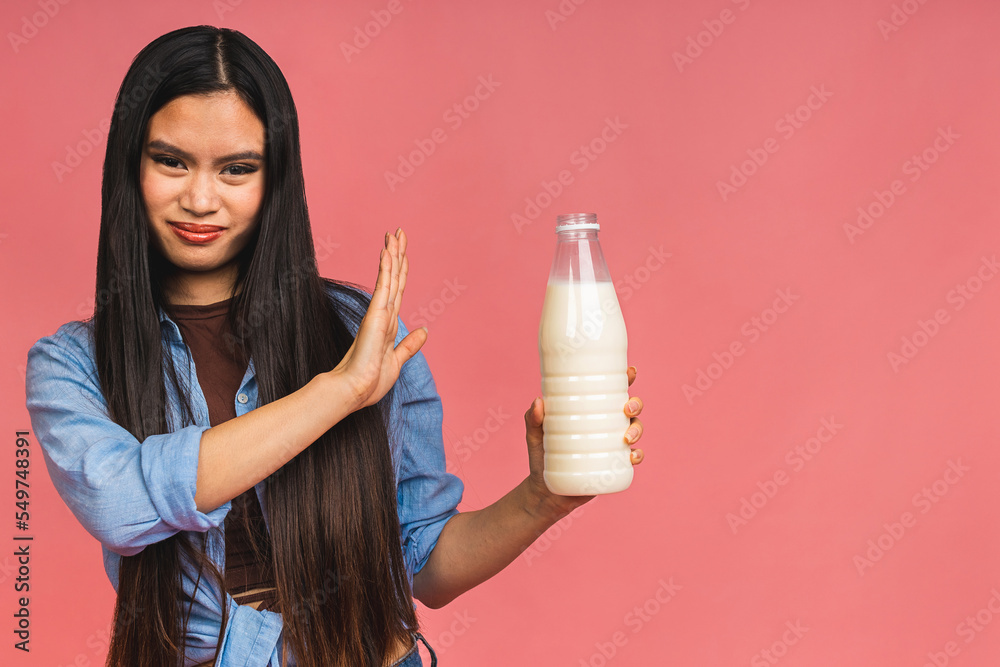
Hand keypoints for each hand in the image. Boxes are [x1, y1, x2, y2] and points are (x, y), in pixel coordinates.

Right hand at [330, 228, 426, 408]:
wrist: (355, 392)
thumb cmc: (371, 381)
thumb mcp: (397, 361)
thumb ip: (410, 345)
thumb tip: (424, 330)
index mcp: (388, 324)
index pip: (398, 290)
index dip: (401, 270)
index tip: (402, 251)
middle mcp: (383, 314)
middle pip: (394, 278)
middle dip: (396, 254)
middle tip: (398, 232)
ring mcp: (378, 314)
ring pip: (388, 277)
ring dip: (392, 254)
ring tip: (394, 234)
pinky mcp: (375, 317)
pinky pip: (384, 288)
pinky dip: (386, 269)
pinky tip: (388, 252)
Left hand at [524, 365, 644, 515]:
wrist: (545, 491)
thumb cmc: (542, 456)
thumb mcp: (535, 435)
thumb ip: (533, 419)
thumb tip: (538, 401)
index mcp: (590, 412)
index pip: (611, 391)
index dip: (625, 379)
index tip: (631, 372)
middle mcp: (605, 426)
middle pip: (630, 409)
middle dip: (636, 405)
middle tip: (626, 409)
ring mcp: (612, 445)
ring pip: (635, 431)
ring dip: (638, 430)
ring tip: (627, 437)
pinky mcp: (614, 466)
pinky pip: (633, 458)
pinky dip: (637, 456)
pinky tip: (632, 457)